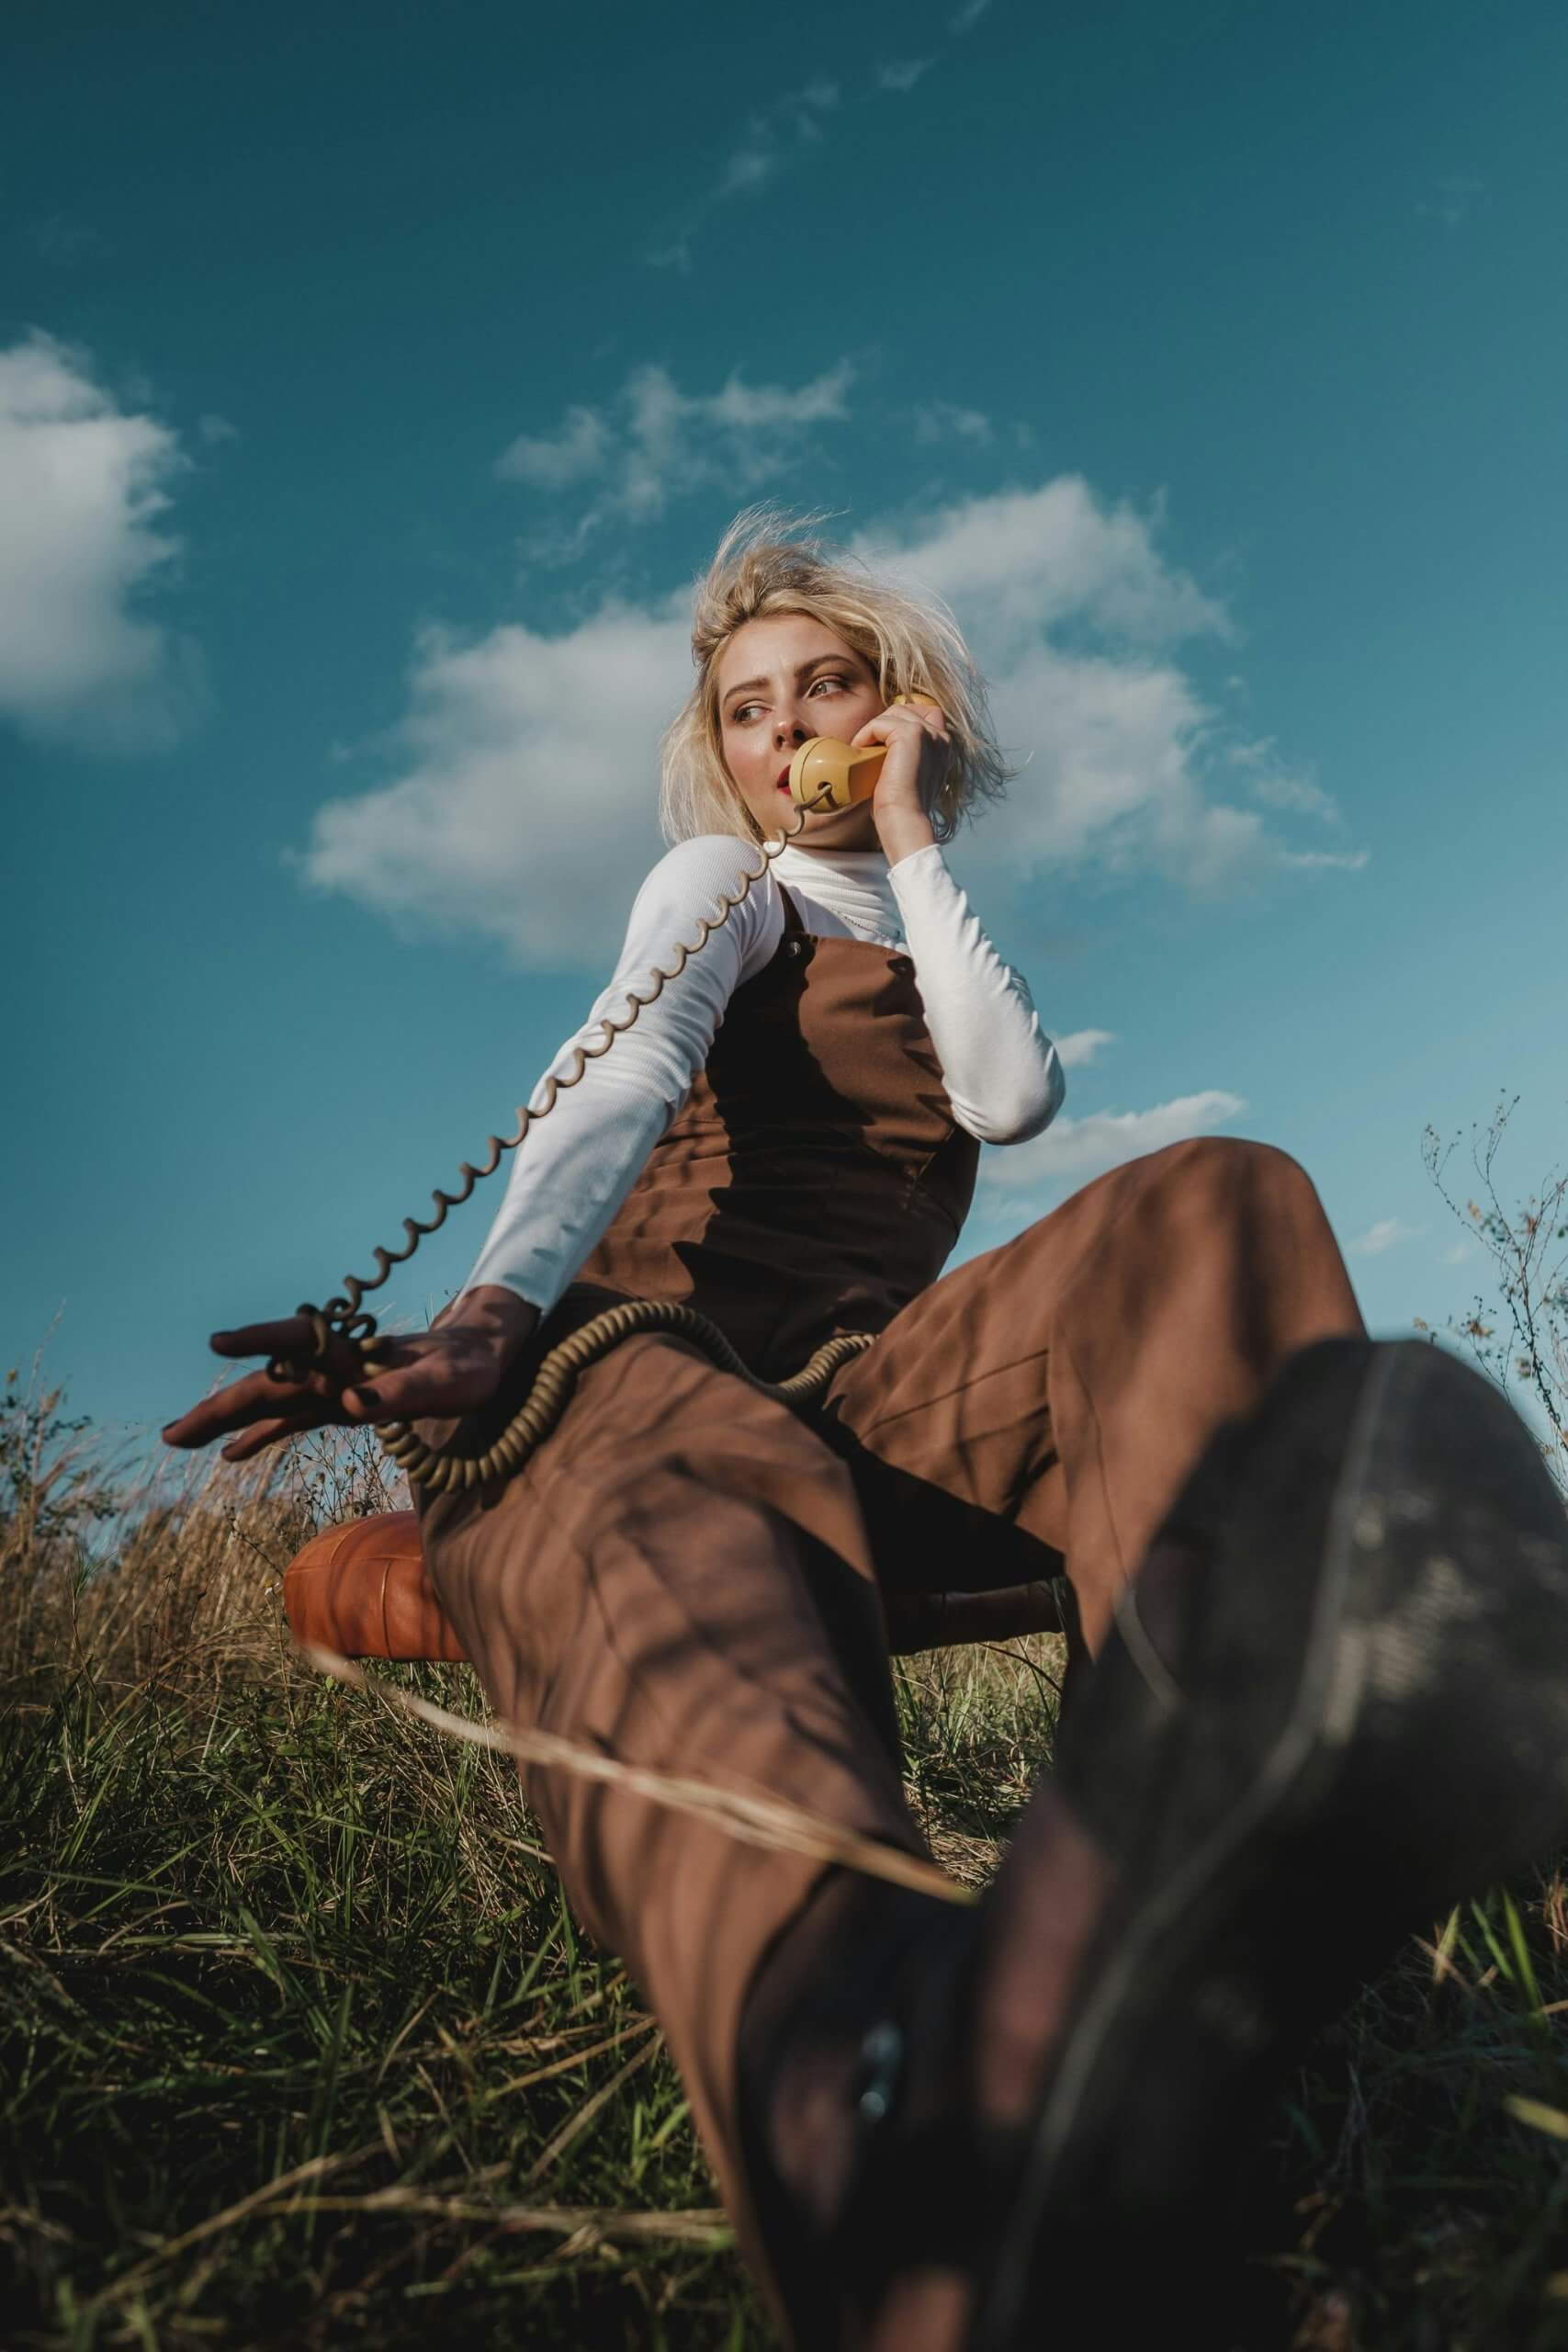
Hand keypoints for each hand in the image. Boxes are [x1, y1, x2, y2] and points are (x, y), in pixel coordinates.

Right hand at [161, 1286, 539, 1463]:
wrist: (484, 1356)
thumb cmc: (471, 1368)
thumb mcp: (449, 1383)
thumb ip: (403, 1391)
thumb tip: (353, 1405)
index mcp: (354, 1353)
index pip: (296, 1339)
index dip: (259, 1340)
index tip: (219, 1342)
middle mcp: (334, 1367)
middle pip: (266, 1384)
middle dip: (217, 1407)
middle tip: (169, 1434)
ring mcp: (333, 1386)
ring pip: (270, 1403)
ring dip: (226, 1421)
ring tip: (179, 1438)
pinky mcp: (342, 1405)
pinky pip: (292, 1420)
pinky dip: (261, 1434)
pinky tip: (232, 1452)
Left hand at [853, 697, 948, 863]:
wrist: (904, 819)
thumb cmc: (901, 806)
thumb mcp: (908, 774)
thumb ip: (905, 755)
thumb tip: (881, 747)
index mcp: (944, 748)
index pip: (927, 713)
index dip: (902, 720)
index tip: (882, 742)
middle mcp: (941, 737)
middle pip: (906, 709)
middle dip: (883, 723)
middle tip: (868, 747)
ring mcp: (929, 734)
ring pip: (892, 713)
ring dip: (873, 729)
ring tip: (863, 752)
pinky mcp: (912, 734)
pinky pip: (879, 723)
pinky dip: (865, 735)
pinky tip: (860, 752)